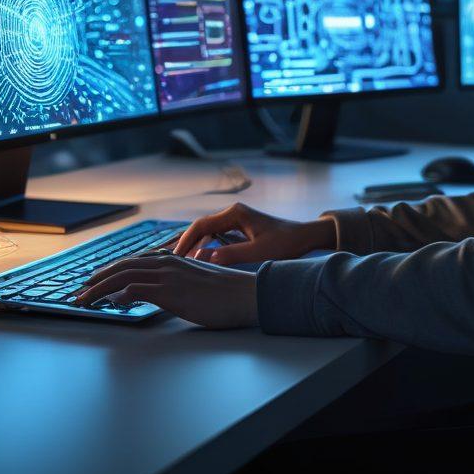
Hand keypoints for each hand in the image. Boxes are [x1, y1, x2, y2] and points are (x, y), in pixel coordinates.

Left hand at [74, 253, 257, 328]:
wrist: (246, 294)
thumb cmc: (227, 292)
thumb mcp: (198, 282)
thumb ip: (177, 282)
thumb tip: (159, 291)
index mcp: (174, 259)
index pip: (134, 262)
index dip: (112, 270)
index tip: (96, 280)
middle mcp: (168, 263)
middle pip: (123, 267)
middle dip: (98, 279)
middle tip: (81, 291)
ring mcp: (168, 276)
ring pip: (123, 277)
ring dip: (99, 289)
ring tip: (84, 300)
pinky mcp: (171, 292)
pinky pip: (136, 290)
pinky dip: (118, 295)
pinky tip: (109, 303)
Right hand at [172, 202, 335, 266]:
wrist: (305, 237)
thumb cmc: (285, 243)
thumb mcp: (259, 251)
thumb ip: (232, 254)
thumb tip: (205, 257)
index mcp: (235, 214)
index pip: (201, 225)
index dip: (185, 240)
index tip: (174, 256)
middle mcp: (233, 213)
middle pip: (200, 226)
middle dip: (184, 242)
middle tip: (168, 260)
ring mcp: (236, 219)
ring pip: (206, 231)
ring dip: (193, 244)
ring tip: (177, 261)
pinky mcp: (240, 228)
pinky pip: (215, 235)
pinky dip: (204, 245)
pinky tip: (197, 258)